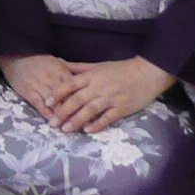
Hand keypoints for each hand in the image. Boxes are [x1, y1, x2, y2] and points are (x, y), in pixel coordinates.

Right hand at [0, 53, 81, 127]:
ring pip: (55, 104)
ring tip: (69, 127)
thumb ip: (70, 72)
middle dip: (75, 112)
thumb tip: (86, 81)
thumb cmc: (38, 60)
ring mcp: (40, 86)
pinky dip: (47, 114)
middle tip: (84, 124)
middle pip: (67, 98)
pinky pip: (40, 105)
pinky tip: (52, 122)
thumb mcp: (57, 62)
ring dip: (62, 116)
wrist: (15, 55)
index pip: (76, 88)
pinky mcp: (28, 91)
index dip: (84, 100)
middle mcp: (52, 79)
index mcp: (62, 71)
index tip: (91, 111)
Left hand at [50, 57, 175, 134]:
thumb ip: (78, 68)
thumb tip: (58, 63)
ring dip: (77, 120)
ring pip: (90, 110)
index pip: (70, 84)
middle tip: (52, 123)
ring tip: (65, 129)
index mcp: (91, 76)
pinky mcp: (122, 108)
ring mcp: (111, 98)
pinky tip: (88, 131)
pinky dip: (97, 125)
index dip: (57, 93)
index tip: (46, 102)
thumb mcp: (97, 66)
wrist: (147, 73)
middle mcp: (99, 87)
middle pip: (77, 100)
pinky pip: (108, 118)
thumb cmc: (120, 69)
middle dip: (63, 112)